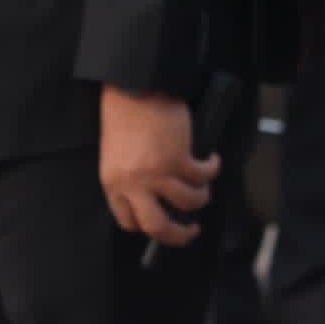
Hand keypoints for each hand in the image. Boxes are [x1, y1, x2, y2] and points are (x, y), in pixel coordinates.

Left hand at [98, 86, 216, 247]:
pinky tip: (211, 160)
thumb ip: (129, 179)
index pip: (128, 221)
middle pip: (157, 226)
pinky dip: (212, 169)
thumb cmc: (125, 115)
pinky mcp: (179, 157)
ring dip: (201, 197)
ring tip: (204, 188)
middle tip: (191, 231)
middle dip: (178, 235)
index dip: (148, 226)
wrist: (135, 88)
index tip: (163, 223)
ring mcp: (157, 173)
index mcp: (113, 184)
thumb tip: (155, 198)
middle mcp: (133, 184)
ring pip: (188, 202)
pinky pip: (203, 175)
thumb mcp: (117, 155)